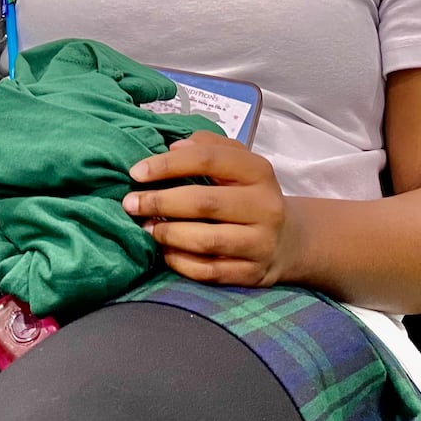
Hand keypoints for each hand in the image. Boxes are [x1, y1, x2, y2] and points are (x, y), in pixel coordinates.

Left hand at [124, 131, 300, 286]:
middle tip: (130, 203)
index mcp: (259, 172)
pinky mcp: (253, 273)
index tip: (136, 172)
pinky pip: (209, 272)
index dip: (168, 165)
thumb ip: (209, 147)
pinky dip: (180, 262)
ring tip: (146, 227)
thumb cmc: (249, 194)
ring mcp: (261, 243)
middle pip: (205, 203)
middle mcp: (264, 207)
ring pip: (206, 241)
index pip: (209, 160)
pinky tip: (165, 251)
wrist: (289, 240)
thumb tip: (173, 147)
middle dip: (160, 202)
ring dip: (168, 234)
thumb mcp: (239, 163)